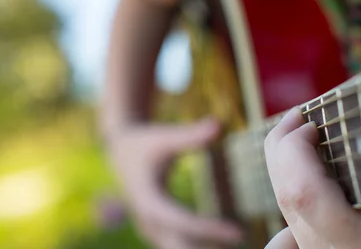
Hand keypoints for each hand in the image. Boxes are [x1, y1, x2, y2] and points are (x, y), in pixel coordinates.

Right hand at [107, 118, 243, 248]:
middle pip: (180, 246)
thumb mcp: (165, 136)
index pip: (183, 222)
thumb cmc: (146, 141)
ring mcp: (151, 227)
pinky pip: (179, 245)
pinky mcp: (157, 228)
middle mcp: (148, 219)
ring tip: (237, 247)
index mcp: (149, 200)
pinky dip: (200, 247)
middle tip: (240, 245)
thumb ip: (191, 135)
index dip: (210, 229)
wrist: (120, 150)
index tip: (238, 233)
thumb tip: (218, 123)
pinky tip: (225, 246)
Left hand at [264, 108, 360, 248]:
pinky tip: (301, 173)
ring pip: (289, 211)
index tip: (310, 122)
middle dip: (284, 151)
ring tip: (297, 136)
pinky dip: (293, 195)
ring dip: (286, 168)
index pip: (308, 196)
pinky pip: (295, 230)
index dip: (297, 153)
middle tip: (297, 117)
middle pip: (291, 201)